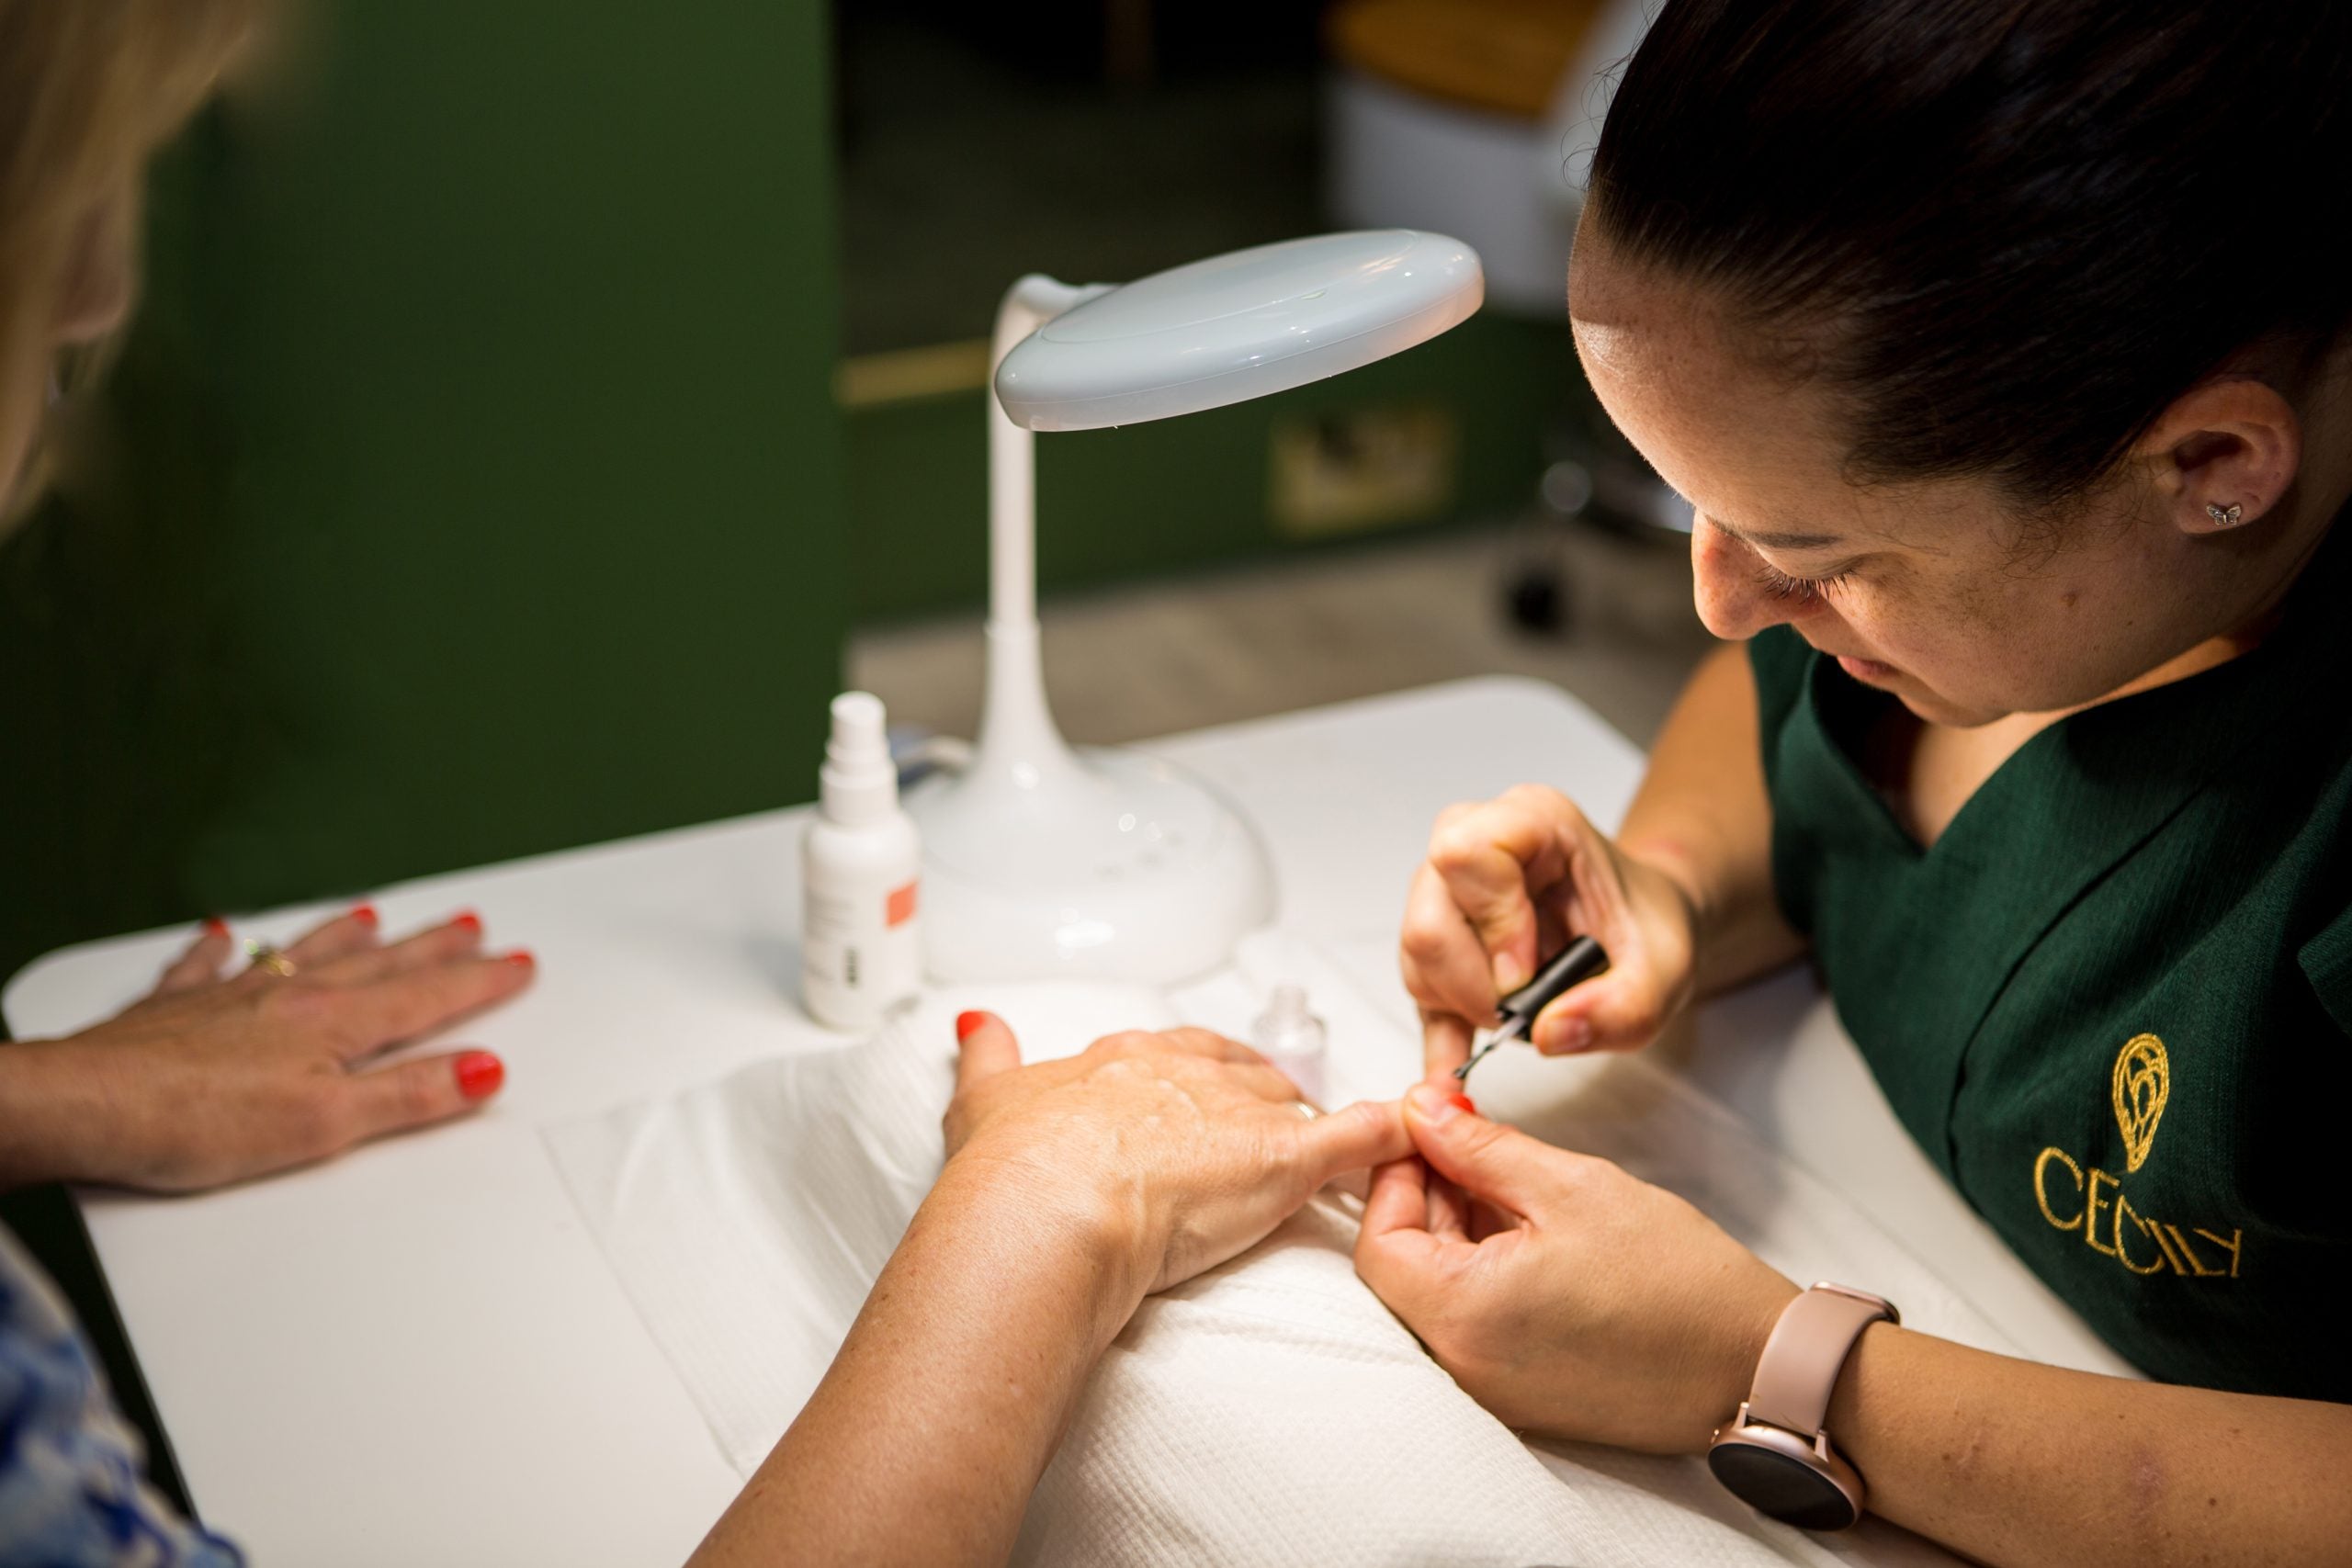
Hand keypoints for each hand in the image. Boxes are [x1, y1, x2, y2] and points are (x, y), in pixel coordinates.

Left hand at [0, 906, 534, 1191]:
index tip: (518, 966)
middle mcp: (287, 997)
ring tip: (376, 917)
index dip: (479, 983)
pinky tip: (224, 935)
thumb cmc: (192, 1121)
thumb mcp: (325, 1125)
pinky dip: (220, 949)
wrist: (83, 1106)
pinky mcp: (173, 1011)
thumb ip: (408, 1096)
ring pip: (305, 954)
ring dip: (347, 936)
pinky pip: (206, 966)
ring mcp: (229, 997)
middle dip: (433, 949)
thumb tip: (481, 1071)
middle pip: (378, 966)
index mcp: (332, 1025)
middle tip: (474, 928)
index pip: (426, 999)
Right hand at [942, 1012, 1410, 1298]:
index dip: (1198, 1079)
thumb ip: (987, 1057)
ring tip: (1327, 1153)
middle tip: (1266, 1128)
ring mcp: (1239, 1112)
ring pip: (1295, 1103)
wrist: (1047, 1204)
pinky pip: (1357, 1138)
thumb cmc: (1016, 1166)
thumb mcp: (985, 1099)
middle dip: (1258, 1099)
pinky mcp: (1285, 1157)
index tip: (1203, 1096)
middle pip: (1244, 1074)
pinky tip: (1407, 1139)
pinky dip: (1386, 1139)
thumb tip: (975, 1024)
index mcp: (1121, 1061)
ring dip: (1312, 1126)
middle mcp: (1185, 1074)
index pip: (1179, 1054)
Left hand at [1353, 1084, 1796, 1453]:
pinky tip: (1530, 1230)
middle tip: (1470, 1141)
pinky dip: (1485, 1272)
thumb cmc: (1677, 1278)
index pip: (1380, 1239)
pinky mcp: (1524, 1398)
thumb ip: (1480, 1148)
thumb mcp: (1570, 1186)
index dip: (1396, 1175)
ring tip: (1511, 1179)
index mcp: (1463, 1315)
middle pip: (1403, 1269)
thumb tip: (1421, 1110)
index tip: (1429, 1129)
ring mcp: (1492, 1391)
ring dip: (1458, 1232)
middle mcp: (1464, 1366)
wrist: (1758, 1364)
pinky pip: (1475, 1326)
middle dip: (1427, 1196)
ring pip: (1438, 1295)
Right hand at [1400, 784, 1701, 1076]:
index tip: (1526, 974)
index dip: (1491, 925)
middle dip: (1473, 984)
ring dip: (1462, 1004)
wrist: (1641, 927)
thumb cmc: (1646, 926)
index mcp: (1533, 822)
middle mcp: (1477, 841)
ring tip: (1519, 1017)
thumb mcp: (1664, 974)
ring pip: (1418, 954)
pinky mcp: (1441, 934)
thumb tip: (1548, 1032)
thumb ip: (1620, 1009)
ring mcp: (1449, 886)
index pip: (1466, 856)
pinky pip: (1419, 984)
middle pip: (1429, 917)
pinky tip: (1461, 1063)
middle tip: (1523, 1009)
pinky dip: (1442, 1032)